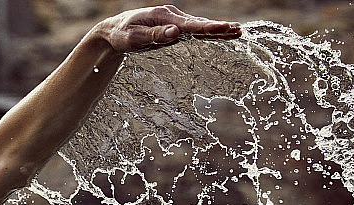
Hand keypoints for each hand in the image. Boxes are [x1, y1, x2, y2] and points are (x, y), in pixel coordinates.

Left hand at [96, 5, 241, 53]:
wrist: (114, 31)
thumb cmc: (122, 35)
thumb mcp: (134, 38)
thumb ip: (155, 36)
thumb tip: (176, 33)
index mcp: (164, 17)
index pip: (191, 24)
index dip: (209, 28)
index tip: (225, 28)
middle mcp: (172, 16)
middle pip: (200, 23)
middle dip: (220, 28)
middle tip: (239, 31)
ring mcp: (174, 22)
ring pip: (199, 26)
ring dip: (218, 29)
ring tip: (237, 32)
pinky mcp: (173, 28)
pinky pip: (194, 30)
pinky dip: (208, 32)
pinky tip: (220, 33)